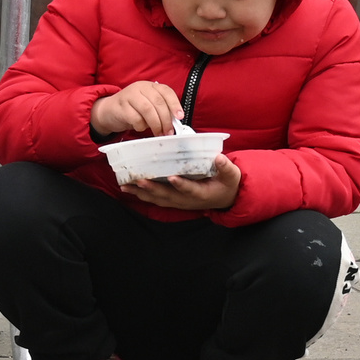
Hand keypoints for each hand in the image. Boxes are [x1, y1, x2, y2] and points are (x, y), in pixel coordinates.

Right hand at [89, 80, 183, 139]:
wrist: (109, 110)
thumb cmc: (133, 109)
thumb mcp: (148, 106)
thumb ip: (160, 110)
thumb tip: (174, 122)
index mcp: (150, 86)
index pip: (166, 92)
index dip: (175, 104)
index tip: (179, 117)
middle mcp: (140, 88)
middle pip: (158, 102)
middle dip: (166, 119)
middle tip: (168, 131)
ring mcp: (129, 96)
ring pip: (148, 110)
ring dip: (156, 124)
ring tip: (158, 133)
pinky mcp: (120, 107)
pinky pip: (135, 119)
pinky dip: (141, 126)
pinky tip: (140, 127)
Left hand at [125, 155, 242, 212]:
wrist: (225, 198)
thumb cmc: (227, 184)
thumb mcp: (231, 175)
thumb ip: (226, 167)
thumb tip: (220, 158)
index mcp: (202, 193)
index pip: (190, 189)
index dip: (181, 185)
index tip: (172, 178)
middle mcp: (187, 200)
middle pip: (168, 196)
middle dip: (152, 188)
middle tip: (139, 181)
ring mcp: (179, 202)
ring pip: (158, 199)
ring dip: (142, 193)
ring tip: (127, 186)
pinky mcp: (174, 200)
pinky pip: (156, 199)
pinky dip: (143, 194)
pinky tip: (131, 189)